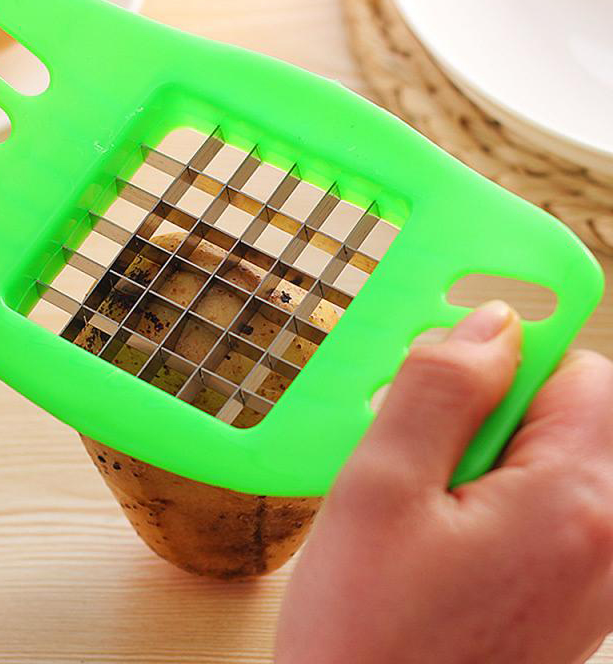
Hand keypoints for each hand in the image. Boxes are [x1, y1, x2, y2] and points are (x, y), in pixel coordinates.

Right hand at [276, 301, 612, 663]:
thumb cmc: (367, 637)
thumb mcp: (381, 488)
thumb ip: (441, 390)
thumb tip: (489, 323)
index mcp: (572, 503)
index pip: (580, 369)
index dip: (510, 353)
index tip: (450, 370)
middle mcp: (602, 540)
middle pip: (568, 415)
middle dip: (490, 407)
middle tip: (419, 446)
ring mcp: (589, 575)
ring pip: (550, 459)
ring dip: (483, 451)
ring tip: (420, 492)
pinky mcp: (563, 596)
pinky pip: (541, 507)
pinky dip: (490, 494)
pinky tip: (435, 525)